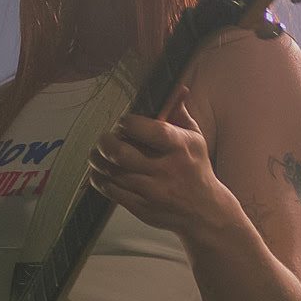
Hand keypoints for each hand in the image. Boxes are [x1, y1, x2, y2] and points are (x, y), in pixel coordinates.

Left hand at [87, 86, 236, 237]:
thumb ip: (180, 113)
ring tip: (97, 154)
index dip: (126, 122)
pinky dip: (99, 179)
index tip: (123, 122)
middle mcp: (164, 169)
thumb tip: (178, 88)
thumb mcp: (194, 139)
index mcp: (178, 147)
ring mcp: (152, 191)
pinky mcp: (142, 208)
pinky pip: (110, 191)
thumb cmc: (196, 169)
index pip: (145, 129)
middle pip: (120, 153)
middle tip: (104, 139)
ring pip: (111, 172)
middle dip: (105, 142)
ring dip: (97, 160)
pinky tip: (100, 171)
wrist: (204, 211)